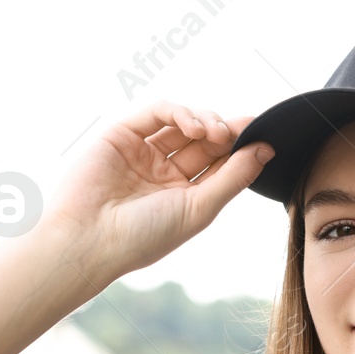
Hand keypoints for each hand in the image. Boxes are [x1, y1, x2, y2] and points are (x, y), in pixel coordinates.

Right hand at [43, 101, 274, 279]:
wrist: (88, 240)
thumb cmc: (143, 236)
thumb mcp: (199, 208)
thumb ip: (233, 178)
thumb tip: (267, 150)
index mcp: (183, 196)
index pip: (220, 163)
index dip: (242, 148)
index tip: (265, 138)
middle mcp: (163, 173)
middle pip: (205, 140)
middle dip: (227, 131)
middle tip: (245, 128)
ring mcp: (143, 153)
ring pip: (184, 123)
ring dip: (207, 121)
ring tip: (217, 133)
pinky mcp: (122, 135)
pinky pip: (158, 113)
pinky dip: (180, 113)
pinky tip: (195, 126)